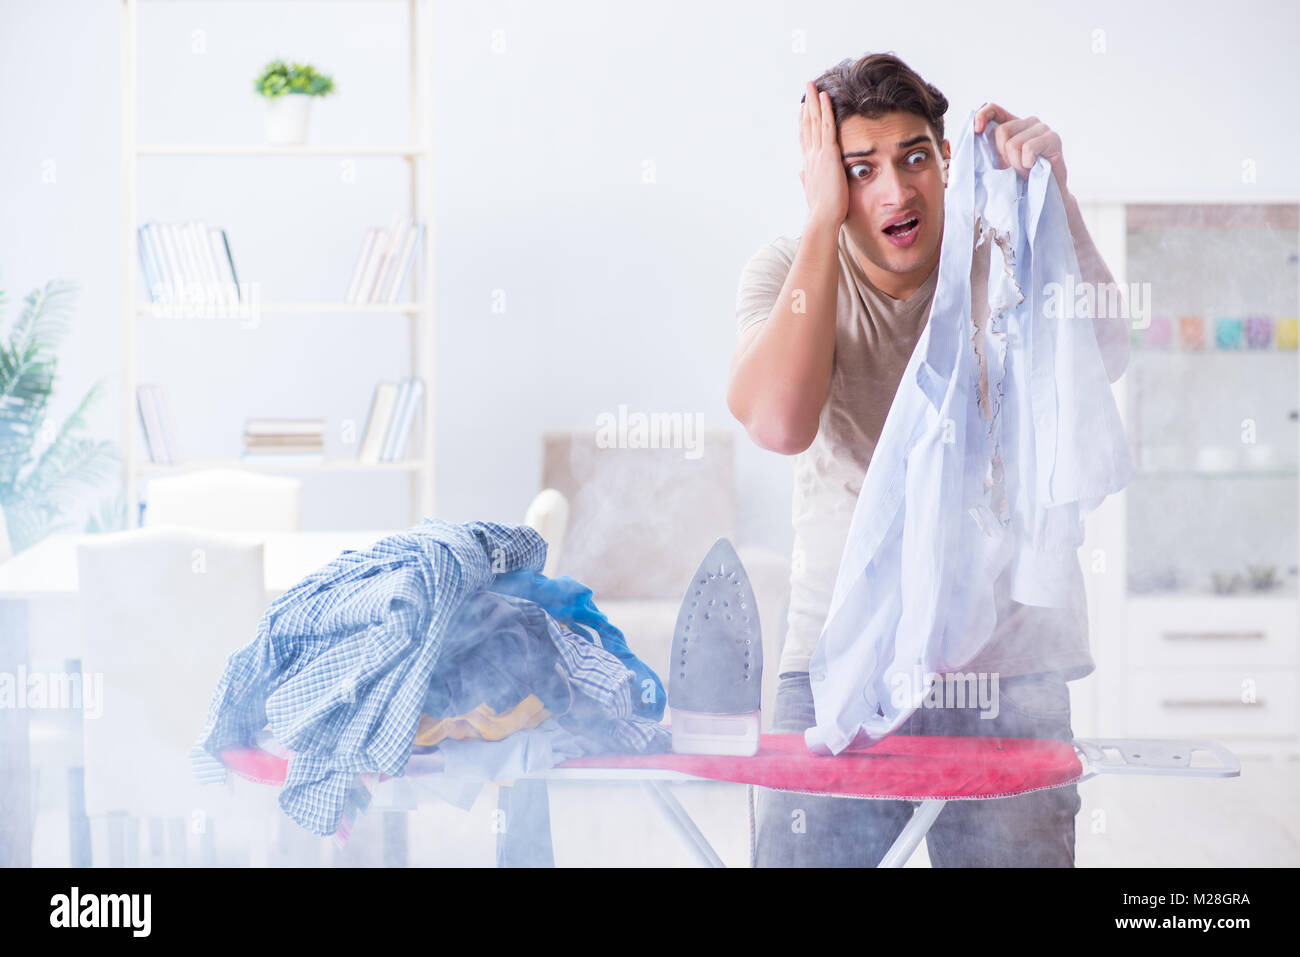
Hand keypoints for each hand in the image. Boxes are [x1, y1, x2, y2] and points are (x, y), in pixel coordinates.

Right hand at [798, 80, 848, 229]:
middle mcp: (810, 156)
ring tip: (813, 84)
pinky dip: (825, 110)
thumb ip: (805, 179)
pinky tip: (825, 97)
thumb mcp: (811, 192)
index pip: (805, 138)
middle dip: (807, 105)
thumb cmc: (820, 211)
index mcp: (808, 165)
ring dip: (814, 101)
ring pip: (814, 121)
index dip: (803, 121)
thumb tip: (800, 173)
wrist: (822, 218)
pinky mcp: (828, 154)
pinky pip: (826, 127)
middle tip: (807, 87)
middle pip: (807, 124)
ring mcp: (818, 154)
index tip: (802, 108)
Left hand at [973, 102, 1068, 196]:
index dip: (983, 115)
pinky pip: (1029, 148)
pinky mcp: (1053, 138)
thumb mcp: (1001, 162)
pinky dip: (1026, 163)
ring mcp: (1042, 128)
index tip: (977, 131)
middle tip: (1013, 166)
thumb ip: (990, 148)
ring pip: (1014, 143)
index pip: (995, 109)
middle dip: (1003, 154)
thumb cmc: (1022, 178)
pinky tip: (1033, 167)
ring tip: (1025, 169)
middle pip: (1002, 130)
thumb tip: (974, 135)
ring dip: (1016, 163)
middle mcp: (1029, 122)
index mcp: (1014, 125)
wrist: (1045, 193)